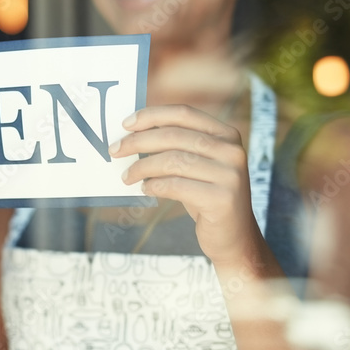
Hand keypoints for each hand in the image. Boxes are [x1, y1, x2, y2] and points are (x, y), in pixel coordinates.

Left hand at [110, 105, 261, 264]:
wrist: (234, 236)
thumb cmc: (206, 196)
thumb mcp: (197, 165)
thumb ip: (177, 145)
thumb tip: (133, 132)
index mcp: (227, 134)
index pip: (184, 113)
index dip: (152, 116)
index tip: (126, 124)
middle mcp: (232, 151)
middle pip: (173, 136)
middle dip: (138, 142)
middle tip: (115, 151)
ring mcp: (230, 175)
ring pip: (172, 160)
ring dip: (142, 167)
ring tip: (128, 176)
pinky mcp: (222, 199)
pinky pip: (175, 185)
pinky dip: (154, 186)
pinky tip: (145, 189)